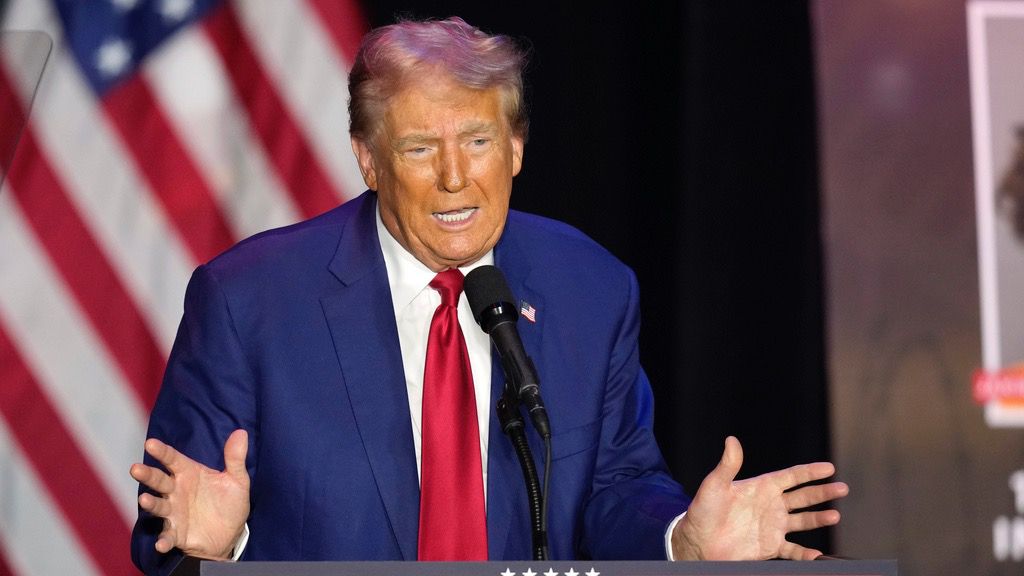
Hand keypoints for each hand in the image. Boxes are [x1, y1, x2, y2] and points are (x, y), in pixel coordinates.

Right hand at [129, 429, 250, 559]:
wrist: (231, 533)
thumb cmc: (229, 502)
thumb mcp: (237, 480)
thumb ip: (235, 458)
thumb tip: (241, 432)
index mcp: (189, 474)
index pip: (173, 459)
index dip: (162, 451)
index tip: (150, 443)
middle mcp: (177, 491)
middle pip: (159, 480)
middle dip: (147, 475)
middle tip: (135, 468)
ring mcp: (174, 512)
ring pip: (158, 506)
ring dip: (150, 503)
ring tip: (144, 499)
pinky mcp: (177, 533)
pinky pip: (168, 536)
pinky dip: (164, 540)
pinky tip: (161, 543)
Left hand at [671, 436, 847, 560]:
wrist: (696, 541)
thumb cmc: (702, 511)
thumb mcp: (714, 485)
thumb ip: (727, 465)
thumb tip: (731, 440)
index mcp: (761, 487)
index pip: (791, 476)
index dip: (810, 472)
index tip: (829, 468)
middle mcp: (771, 505)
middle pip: (803, 497)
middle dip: (823, 492)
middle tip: (843, 489)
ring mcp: (772, 526)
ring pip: (803, 521)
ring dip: (819, 518)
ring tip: (835, 515)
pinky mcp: (770, 546)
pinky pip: (793, 550)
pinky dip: (806, 554)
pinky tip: (818, 555)